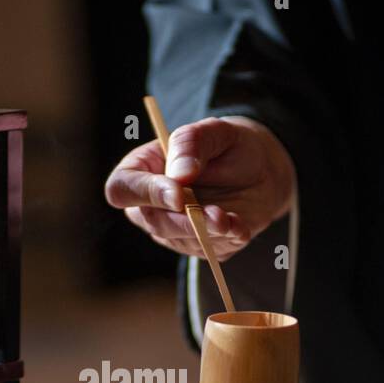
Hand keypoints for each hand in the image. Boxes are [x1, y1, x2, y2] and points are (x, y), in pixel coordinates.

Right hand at [104, 115, 294, 261]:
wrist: (261, 170)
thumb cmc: (228, 146)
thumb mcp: (215, 132)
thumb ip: (191, 143)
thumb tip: (178, 174)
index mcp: (142, 169)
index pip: (122, 189)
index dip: (145, 194)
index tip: (178, 194)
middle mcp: (152, 204)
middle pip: (152, 221)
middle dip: (184, 221)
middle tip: (215, 213)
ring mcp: (174, 229)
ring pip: (181, 240)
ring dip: (208, 232)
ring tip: (231, 218)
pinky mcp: (199, 245)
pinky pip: (208, 250)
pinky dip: (226, 240)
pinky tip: (239, 226)